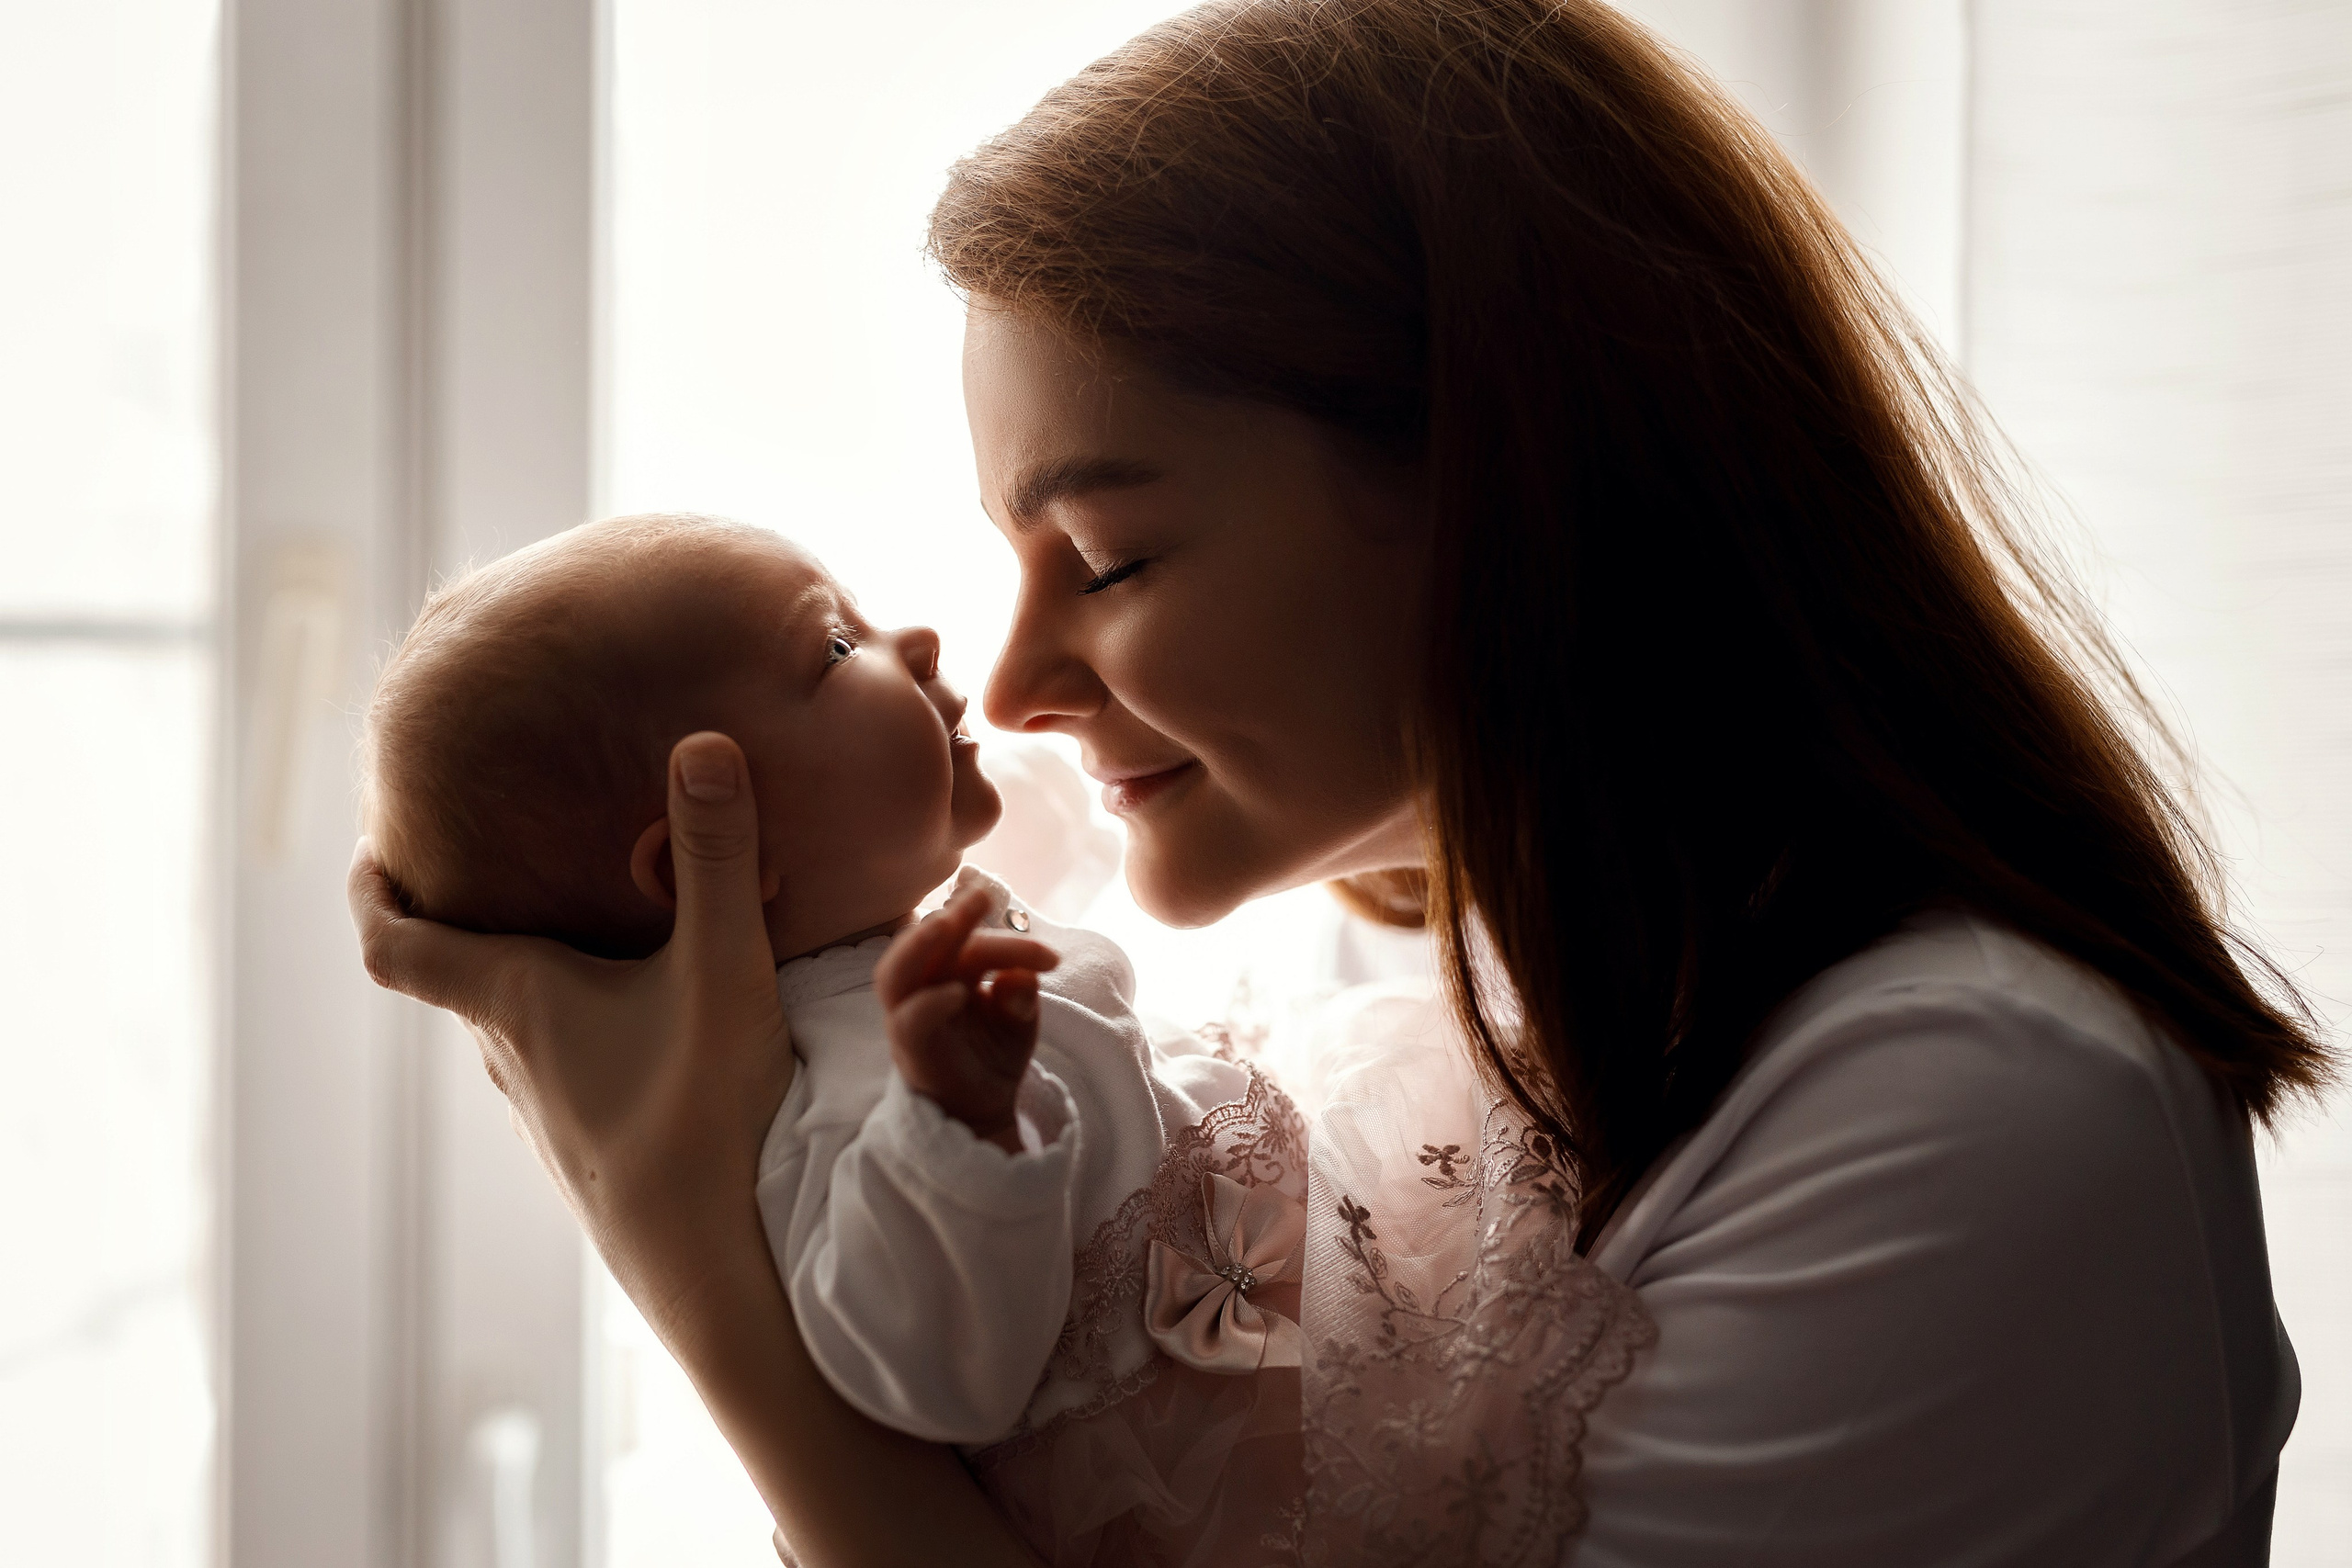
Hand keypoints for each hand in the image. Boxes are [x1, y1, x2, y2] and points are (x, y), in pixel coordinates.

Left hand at [350, 732, 788, 1322]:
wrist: (716, 1272)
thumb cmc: (704, 1121)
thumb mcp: (721, 971)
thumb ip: (716, 857)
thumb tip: (705, 741)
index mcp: (514, 1003)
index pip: (397, 945)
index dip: (370, 891)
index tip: (365, 847)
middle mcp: (513, 1059)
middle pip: (458, 979)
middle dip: (460, 918)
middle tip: (485, 860)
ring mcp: (551, 1117)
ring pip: (513, 1030)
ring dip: (520, 978)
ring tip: (567, 928)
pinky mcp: (595, 1154)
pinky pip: (563, 1070)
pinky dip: (571, 1027)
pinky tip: (641, 1023)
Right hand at [874, 886, 1058, 1150]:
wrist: (983, 1111)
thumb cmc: (993, 1055)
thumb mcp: (1018, 1021)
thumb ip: (1021, 998)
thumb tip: (1020, 978)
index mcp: (951, 970)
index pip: (973, 942)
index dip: (1011, 942)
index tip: (1054, 958)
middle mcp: (925, 986)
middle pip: (928, 942)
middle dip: (953, 914)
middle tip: (982, 895)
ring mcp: (911, 1016)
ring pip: (894, 972)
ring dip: (918, 944)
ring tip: (947, 922)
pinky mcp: (910, 1049)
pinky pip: (909, 1021)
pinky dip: (929, 1003)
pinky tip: (958, 993)